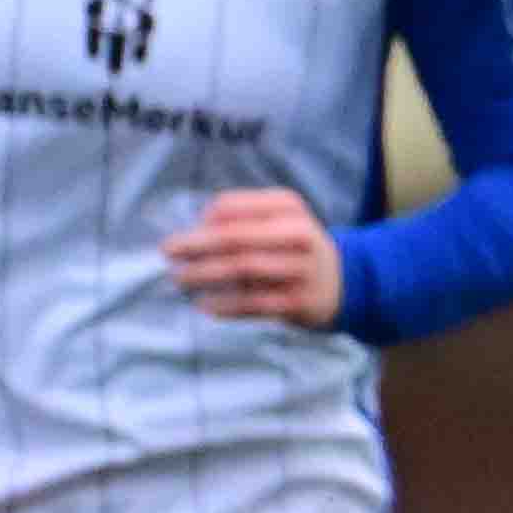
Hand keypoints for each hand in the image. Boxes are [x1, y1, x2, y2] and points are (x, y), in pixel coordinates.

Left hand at [162, 187, 347, 329]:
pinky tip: (205, 306)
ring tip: (180, 278)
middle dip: (196, 245)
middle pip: (235, 237)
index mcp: (288, 207)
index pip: (233, 206)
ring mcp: (300, 269)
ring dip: (204, 274)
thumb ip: (240, 219)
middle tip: (168, 252)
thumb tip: (196, 230)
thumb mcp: (277, 220)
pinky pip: (254, 303)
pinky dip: (226, 305)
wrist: (344, 283)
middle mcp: (298, 233)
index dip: (205, 219)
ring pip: (242, 269)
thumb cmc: (293, 248)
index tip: (190, 230)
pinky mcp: (299, 301)